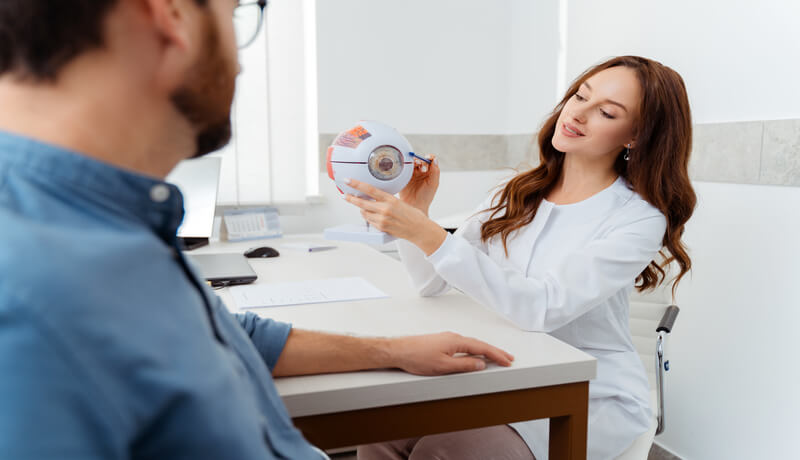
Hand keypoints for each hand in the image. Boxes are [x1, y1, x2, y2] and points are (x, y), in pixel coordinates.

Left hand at [344, 178, 447, 254]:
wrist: (419, 229)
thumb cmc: (412, 215)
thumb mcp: (399, 202)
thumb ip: (386, 200)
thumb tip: (372, 197)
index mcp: (390, 199)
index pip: (369, 189)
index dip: (357, 184)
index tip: (348, 181)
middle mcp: (385, 209)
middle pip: (362, 202)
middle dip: (351, 198)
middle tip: (345, 195)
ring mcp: (382, 219)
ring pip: (364, 213)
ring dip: (362, 209)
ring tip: (366, 207)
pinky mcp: (381, 228)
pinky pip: (370, 221)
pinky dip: (369, 218)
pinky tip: (374, 216)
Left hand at [387, 332, 513, 375]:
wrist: (398, 351)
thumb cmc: (417, 357)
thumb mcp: (443, 366)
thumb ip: (464, 365)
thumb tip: (480, 364)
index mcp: (456, 341)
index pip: (482, 348)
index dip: (496, 355)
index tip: (507, 360)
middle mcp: (453, 337)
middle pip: (479, 344)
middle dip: (494, 352)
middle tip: (508, 358)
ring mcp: (447, 339)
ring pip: (471, 344)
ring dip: (485, 351)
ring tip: (495, 358)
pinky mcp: (441, 342)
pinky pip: (463, 345)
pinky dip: (473, 350)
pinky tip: (474, 355)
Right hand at [399, 154, 439, 213]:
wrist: (414, 206)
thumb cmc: (426, 197)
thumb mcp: (433, 184)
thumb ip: (435, 171)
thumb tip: (434, 159)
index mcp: (429, 172)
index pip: (430, 160)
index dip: (429, 157)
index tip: (428, 158)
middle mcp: (420, 172)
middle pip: (420, 160)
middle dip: (420, 160)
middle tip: (421, 166)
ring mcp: (411, 174)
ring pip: (411, 163)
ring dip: (413, 162)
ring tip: (415, 167)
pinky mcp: (403, 176)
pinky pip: (403, 168)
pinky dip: (405, 165)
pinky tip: (407, 168)